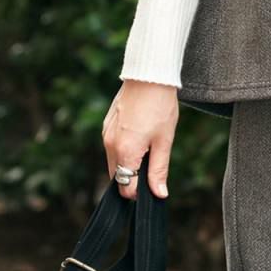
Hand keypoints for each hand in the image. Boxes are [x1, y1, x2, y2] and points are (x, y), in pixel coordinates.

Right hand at [102, 80, 178, 200]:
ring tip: (149, 147)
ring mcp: (106, 134)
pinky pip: (112, 147)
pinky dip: (124, 151)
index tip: (152, 188)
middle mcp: (110, 145)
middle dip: (133, 180)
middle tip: (153, 166)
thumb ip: (159, 170)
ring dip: (128, 164)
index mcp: (125, 152)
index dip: (139, 193)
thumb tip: (159, 194)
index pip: (125, 188)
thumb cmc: (160, 107)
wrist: (149, 76)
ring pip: (114, 162)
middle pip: (117, 177)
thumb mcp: (165, 141)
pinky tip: (140, 137)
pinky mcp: (106, 126)